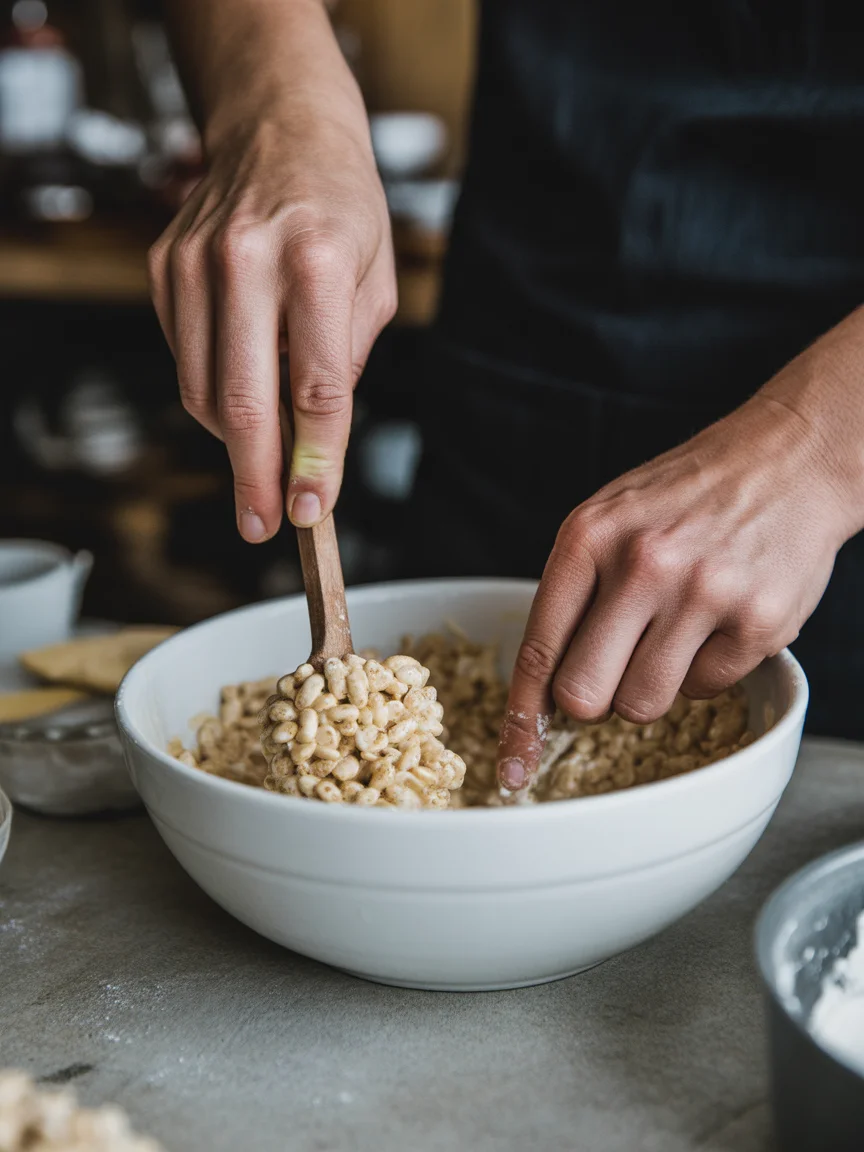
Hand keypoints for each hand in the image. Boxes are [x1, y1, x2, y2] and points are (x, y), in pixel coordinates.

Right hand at [148, 101, 394, 541]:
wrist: (279, 127)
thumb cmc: (342, 206)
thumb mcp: (377, 281)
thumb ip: (346, 360)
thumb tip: (312, 441)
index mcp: (317, 263)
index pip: (317, 391)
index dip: (316, 463)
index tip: (313, 511)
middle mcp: (247, 262)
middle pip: (245, 404)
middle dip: (255, 480)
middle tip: (263, 526)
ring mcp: (195, 265)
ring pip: (204, 391)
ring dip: (235, 442)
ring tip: (262, 458)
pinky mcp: (163, 269)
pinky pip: (186, 360)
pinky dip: (213, 392)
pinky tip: (242, 383)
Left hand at [497, 321, 863, 789]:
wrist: (790, 456)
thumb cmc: (690, 493)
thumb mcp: (611, 516)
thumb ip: (576, 590)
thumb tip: (545, 684)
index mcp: (589, 536)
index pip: (539, 648)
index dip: (522, 717)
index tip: (515, 763)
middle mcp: (642, 564)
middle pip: (584, 694)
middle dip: (593, 700)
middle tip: (614, 671)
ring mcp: (704, 593)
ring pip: (644, 704)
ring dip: (652, 686)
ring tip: (673, 633)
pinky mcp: (759, 621)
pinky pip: (706, 689)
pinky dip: (707, 668)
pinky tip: (718, 620)